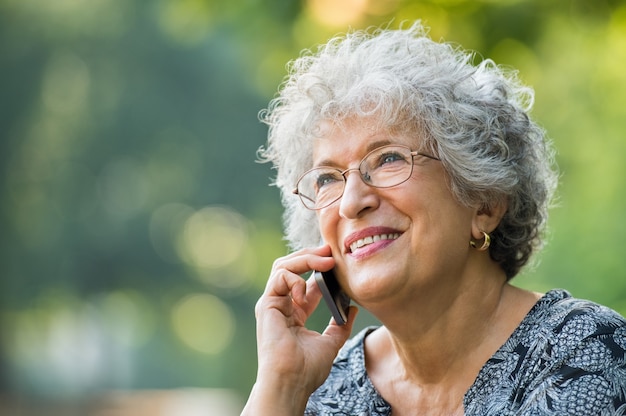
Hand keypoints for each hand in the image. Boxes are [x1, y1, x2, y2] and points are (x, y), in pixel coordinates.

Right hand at [242, 245, 357, 414]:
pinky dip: (295, 279)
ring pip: (283, 266)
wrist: (291, 381)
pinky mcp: (266, 304)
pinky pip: (279, 277)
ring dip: (305, 259)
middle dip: (311, 256)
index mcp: (294, 313)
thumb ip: (340, 326)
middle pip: (292, 268)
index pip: (306, 281)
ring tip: (325, 261)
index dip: (321, 269)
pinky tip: (306, 294)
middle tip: (331, 251)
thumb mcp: (331, 343)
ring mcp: (272, 303)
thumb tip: (352, 308)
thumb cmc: (307, 369)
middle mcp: (281, 305)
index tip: (338, 262)